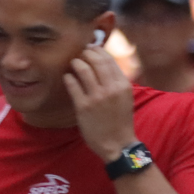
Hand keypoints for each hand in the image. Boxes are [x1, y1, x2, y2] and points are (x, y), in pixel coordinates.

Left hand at [65, 47, 137, 163]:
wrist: (117, 144)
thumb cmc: (120, 121)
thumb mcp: (125, 98)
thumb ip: (117, 81)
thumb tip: (105, 63)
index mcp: (123, 85)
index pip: (109, 60)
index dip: (98, 51)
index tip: (92, 49)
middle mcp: (111, 89)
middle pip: (96, 61)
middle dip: (86, 53)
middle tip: (81, 53)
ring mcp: (97, 97)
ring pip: (83, 70)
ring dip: (76, 63)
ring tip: (73, 63)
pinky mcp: (83, 107)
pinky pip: (73, 85)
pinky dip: (69, 78)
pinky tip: (68, 77)